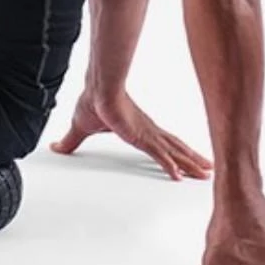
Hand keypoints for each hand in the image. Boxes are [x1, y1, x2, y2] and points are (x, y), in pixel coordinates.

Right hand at [50, 87, 212, 180]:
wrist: (98, 88)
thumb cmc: (93, 101)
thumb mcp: (81, 128)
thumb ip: (72, 140)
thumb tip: (56, 146)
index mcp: (138, 128)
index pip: (162, 143)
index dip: (175, 152)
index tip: (187, 161)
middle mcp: (148, 131)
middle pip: (175, 148)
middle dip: (192, 159)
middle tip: (208, 170)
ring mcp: (147, 134)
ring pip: (174, 152)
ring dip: (190, 163)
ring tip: (205, 173)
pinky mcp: (142, 136)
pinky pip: (159, 155)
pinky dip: (170, 166)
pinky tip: (179, 176)